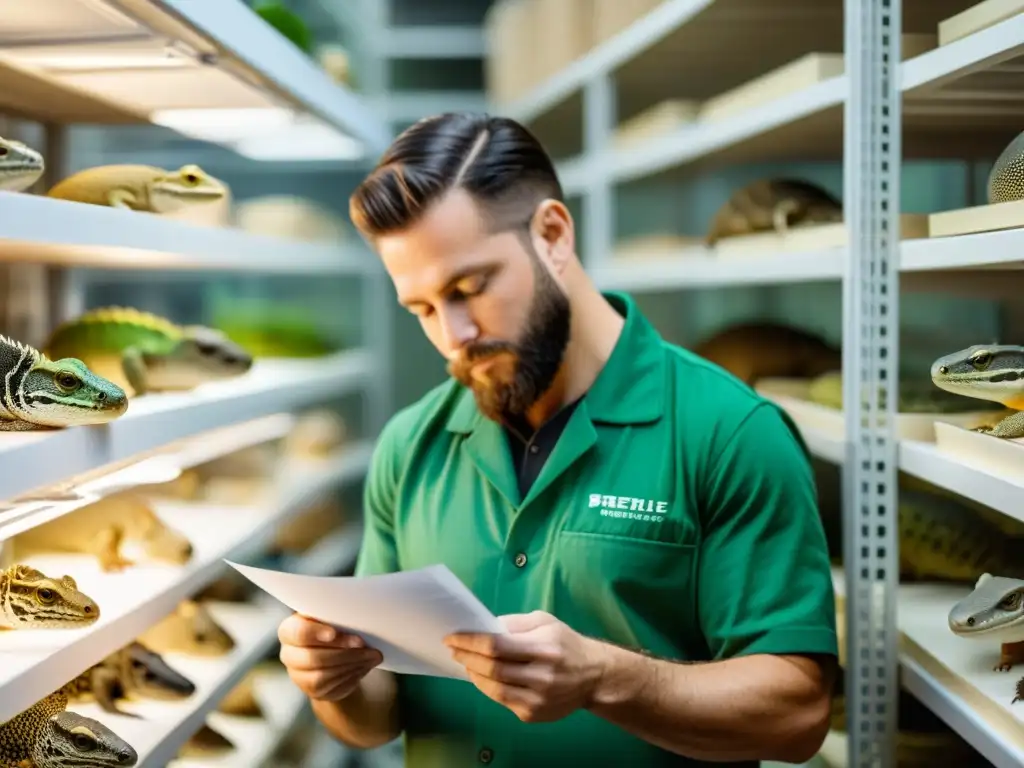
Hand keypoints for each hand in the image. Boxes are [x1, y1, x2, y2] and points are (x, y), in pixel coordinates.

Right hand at [278, 613, 382, 701]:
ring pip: (323, 675)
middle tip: (363, 644)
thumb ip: (334, 613)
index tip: (334, 633)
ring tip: (372, 655)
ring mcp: (298, 675)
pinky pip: (332, 686)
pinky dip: (352, 675)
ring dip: (352, 664)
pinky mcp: (313, 690)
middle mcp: (289, 654)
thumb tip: (354, 606)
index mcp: (289, 630)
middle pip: (313, 657)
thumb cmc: (335, 626)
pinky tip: (364, 665)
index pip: (298, 632)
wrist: (336, 653)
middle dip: (342, 651)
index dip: (315, 633)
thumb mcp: (332, 616)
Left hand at [444, 610, 606, 722]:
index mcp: (544, 647)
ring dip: (474, 675)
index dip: (470, 642)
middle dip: (467, 658)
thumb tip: (485, 627)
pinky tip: (482, 677)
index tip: (452, 637)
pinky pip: (503, 701)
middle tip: (454, 649)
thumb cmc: (565, 643)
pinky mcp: (534, 714)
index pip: (497, 646)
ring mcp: (538, 699)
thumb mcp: (545, 621)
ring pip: (495, 689)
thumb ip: (515, 623)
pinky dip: (487, 688)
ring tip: (465, 663)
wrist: (594, 675)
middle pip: (492, 669)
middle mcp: (542, 675)